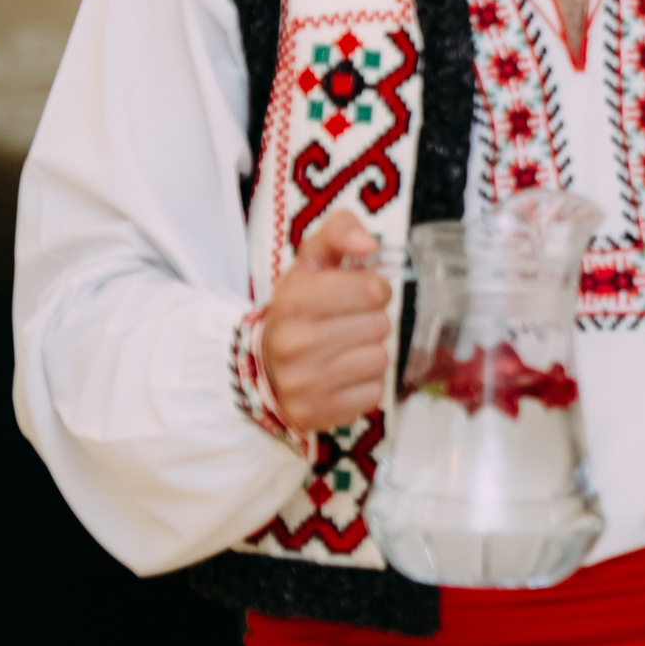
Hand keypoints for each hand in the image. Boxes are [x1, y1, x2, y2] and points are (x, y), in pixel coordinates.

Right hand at [263, 209, 391, 431]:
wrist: (265, 363)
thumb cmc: (300, 307)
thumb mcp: (313, 260)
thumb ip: (340, 231)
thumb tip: (370, 244)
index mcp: (294, 300)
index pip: (372, 290)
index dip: (373, 289)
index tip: (358, 294)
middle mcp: (294, 343)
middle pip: (379, 325)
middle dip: (371, 321)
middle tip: (348, 323)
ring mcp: (303, 383)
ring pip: (379, 359)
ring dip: (370, 352)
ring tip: (344, 348)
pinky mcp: (315, 413)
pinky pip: (373, 393)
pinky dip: (365, 384)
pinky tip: (342, 375)